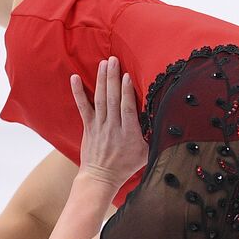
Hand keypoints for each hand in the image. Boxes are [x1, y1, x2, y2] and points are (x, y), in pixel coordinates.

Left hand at [71, 56, 147, 187]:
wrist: (101, 178)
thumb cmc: (126, 166)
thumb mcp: (146, 154)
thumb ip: (152, 137)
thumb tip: (164, 121)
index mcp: (129, 134)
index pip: (127, 109)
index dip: (127, 92)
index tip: (127, 76)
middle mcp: (113, 128)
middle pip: (112, 99)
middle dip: (113, 78)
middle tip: (113, 60)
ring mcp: (99, 126)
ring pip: (100, 100)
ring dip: (101, 80)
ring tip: (103, 63)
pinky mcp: (88, 126)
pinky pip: (82, 107)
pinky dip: (78, 92)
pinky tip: (75, 78)